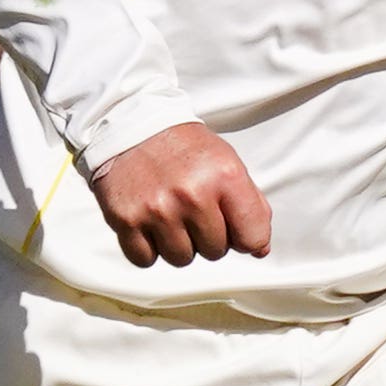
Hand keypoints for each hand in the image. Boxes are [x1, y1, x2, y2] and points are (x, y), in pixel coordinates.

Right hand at [92, 122, 272, 268]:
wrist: (132, 126)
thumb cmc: (185, 148)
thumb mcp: (228, 163)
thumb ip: (251, 205)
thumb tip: (259, 249)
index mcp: (226, 176)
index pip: (252, 238)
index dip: (245, 237)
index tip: (233, 226)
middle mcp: (192, 194)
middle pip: (216, 252)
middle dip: (208, 236)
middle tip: (193, 208)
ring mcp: (157, 209)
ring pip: (182, 259)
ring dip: (178, 243)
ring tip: (171, 213)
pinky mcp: (126, 219)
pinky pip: (145, 260)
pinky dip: (148, 247)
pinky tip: (149, 221)